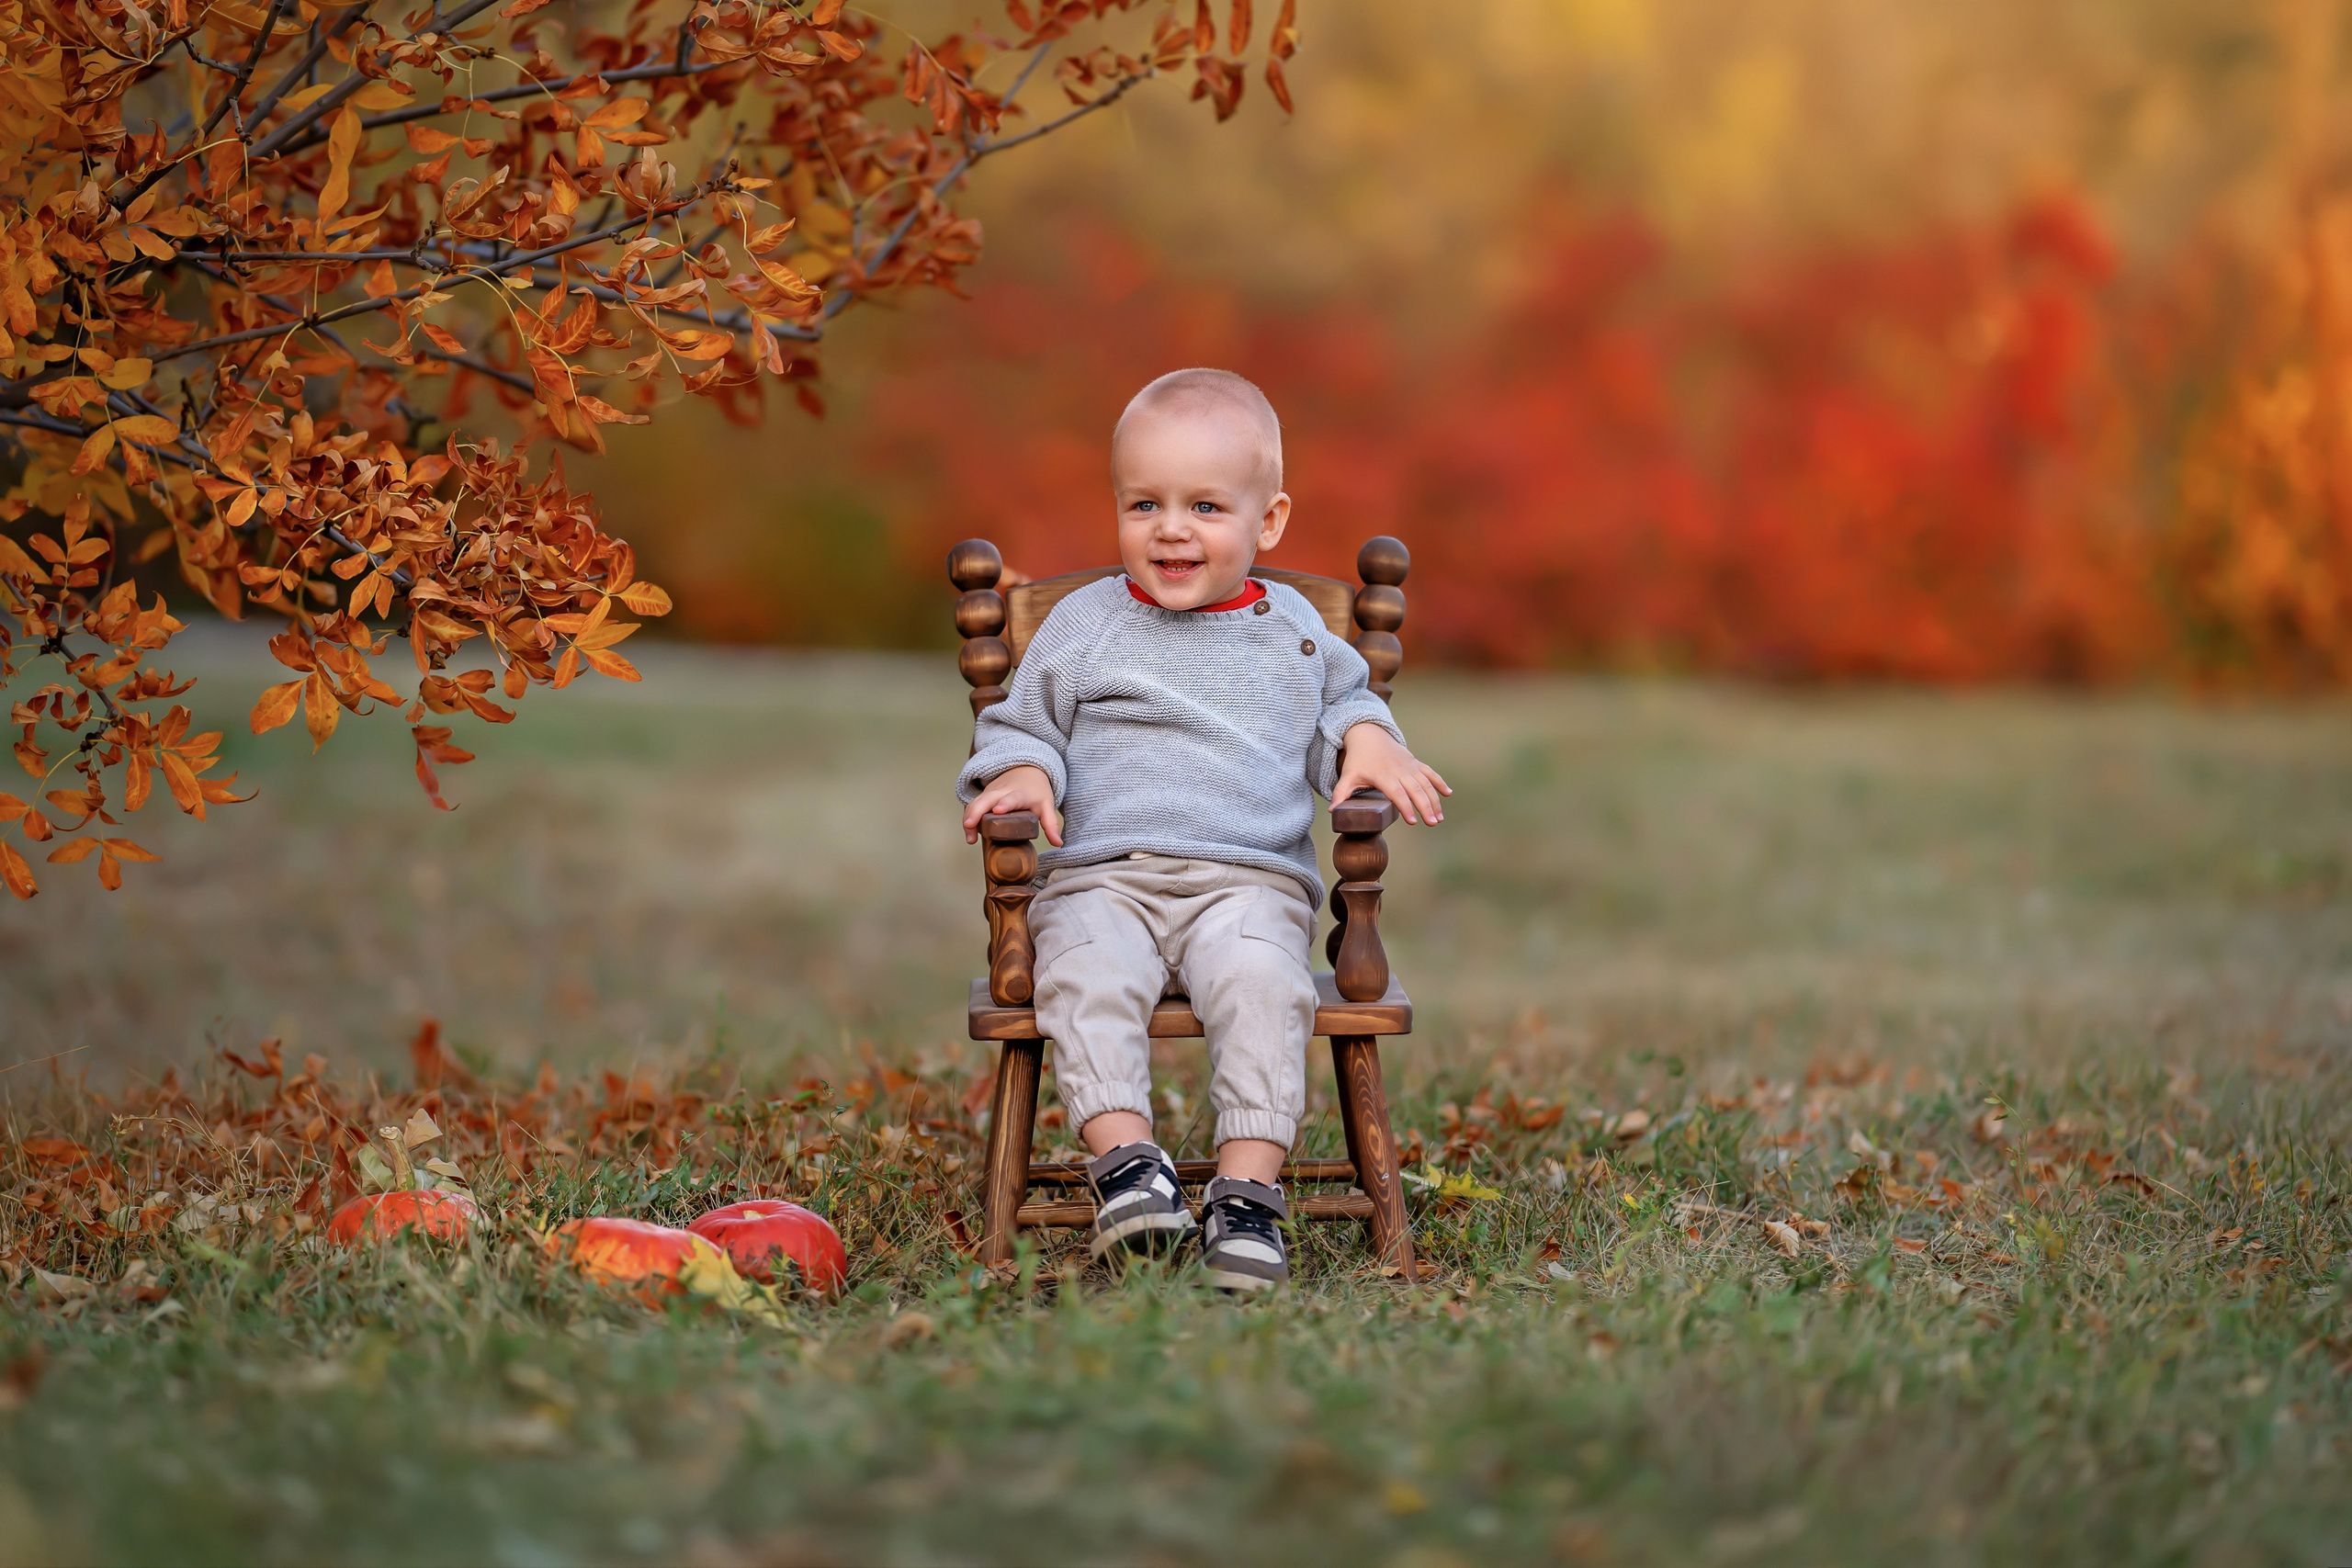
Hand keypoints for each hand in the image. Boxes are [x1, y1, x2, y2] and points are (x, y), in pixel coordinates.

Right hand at [963, 763, 1063, 845]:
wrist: (1027, 769)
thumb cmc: (1037, 791)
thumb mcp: (1047, 805)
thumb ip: (1051, 825)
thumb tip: (1058, 844)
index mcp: (1020, 794)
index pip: (1012, 797)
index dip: (1005, 803)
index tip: (998, 810)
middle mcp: (1003, 791)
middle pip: (986, 799)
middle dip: (976, 812)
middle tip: (970, 827)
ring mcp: (991, 792)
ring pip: (976, 802)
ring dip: (969, 817)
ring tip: (970, 838)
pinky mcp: (984, 795)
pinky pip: (973, 804)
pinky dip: (968, 816)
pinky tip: (969, 833)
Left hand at [1334, 723, 1451, 824]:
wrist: (1369, 735)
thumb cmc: (1358, 759)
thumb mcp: (1348, 776)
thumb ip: (1341, 794)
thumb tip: (1333, 812)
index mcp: (1383, 775)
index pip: (1396, 793)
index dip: (1405, 806)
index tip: (1412, 821)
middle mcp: (1399, 770)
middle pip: (1415, 790)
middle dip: (1425, 807)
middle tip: (1432, 823)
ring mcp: (1409, 766)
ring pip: (1425, 783)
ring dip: (1434, 800)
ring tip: (1439, 818)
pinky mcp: (1415, 762)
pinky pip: (1430, 773)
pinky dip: (1440, 782)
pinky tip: (1448, 794)